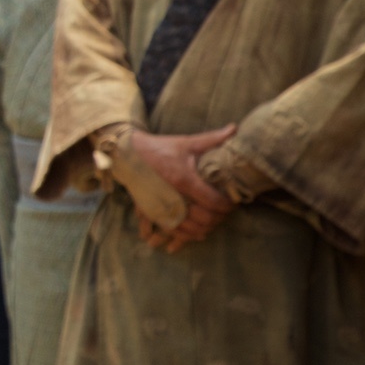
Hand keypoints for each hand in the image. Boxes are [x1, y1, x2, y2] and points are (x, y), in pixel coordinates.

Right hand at [129, 125, 236, 252]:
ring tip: (212, 223)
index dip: (228, 204)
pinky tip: (195, 233)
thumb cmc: (160, 148)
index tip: (234, 201)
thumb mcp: (186, 142)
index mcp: (183, 179)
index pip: (213, 201)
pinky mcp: (152, 212)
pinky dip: (185, 236)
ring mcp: (161, 207)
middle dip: (219, 218)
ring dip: (204, 229)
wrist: (128, 154)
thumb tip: (235, 128)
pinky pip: (171, 231)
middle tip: (225, 212)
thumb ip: (212, 139)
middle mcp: (172, 196)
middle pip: (204, 219)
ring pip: (189, 229)